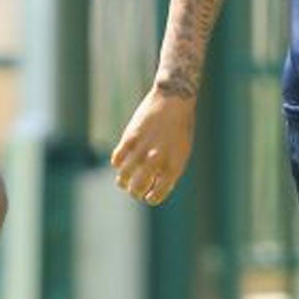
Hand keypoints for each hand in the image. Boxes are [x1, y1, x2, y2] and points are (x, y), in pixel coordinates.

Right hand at [110, 86, 197, 204]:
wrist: (174, 100)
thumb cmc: (181, 128)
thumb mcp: (181, 152)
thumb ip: (170, 170)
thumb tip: (155, 186)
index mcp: (173, 166)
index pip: (157, 195)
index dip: (150, 198)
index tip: (148, 195)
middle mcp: (157, 160)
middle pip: (138, 188)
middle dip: (134, 192)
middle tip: (133, 190)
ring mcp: (142, 149)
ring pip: (123, 176)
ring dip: (122, 181)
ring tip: (123, 181)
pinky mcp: (130, 137)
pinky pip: (117, 158)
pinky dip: (117, 163)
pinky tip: (120, 162)